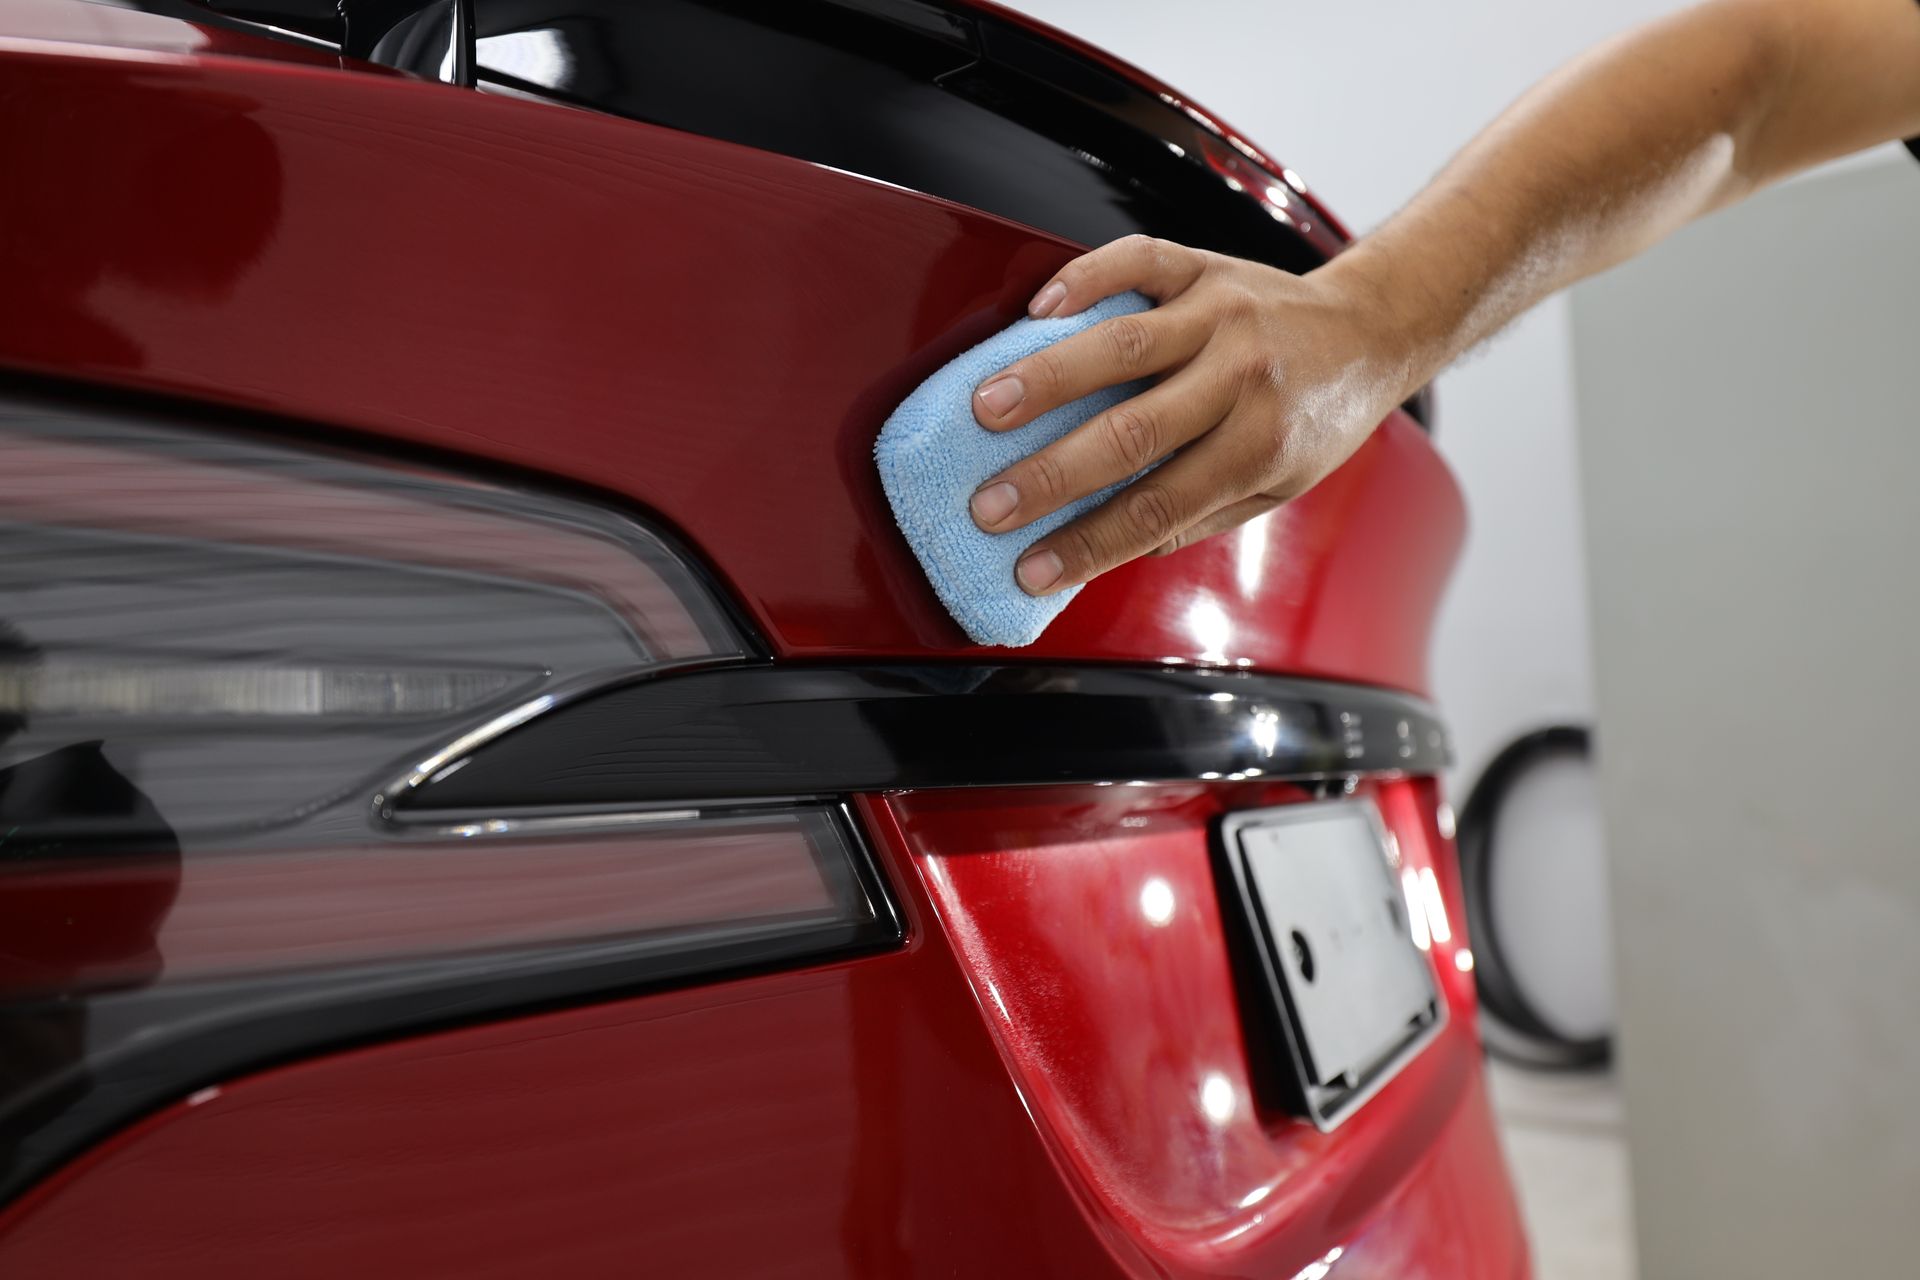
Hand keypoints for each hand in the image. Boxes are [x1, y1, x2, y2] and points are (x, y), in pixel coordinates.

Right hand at [968, 235, 1421, 595]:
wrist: (1369, 330)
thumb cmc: (1314, 419)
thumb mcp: (1275, 487)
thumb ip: (1196, 515)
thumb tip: (1107, 547)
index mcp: (1259, 446)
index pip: (1157, 506)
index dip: (1088, 543)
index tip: (1029, 568)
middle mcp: (1241, 377)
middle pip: (1131, 432)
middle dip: (1049, 475)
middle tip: (985, 504)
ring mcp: (1221, 315)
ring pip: (1123, 346)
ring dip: (1046, 379)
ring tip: (984, 407)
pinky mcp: (1204, 266)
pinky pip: (1138, 263)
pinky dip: (1084, 279)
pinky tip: (1035, 308)